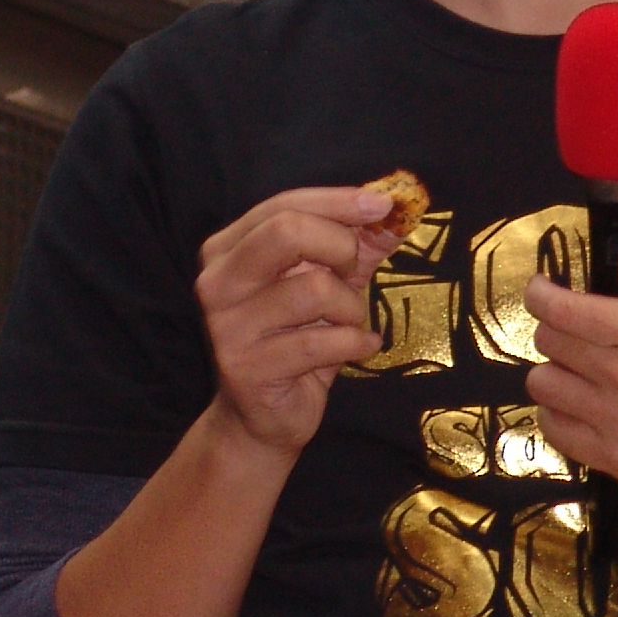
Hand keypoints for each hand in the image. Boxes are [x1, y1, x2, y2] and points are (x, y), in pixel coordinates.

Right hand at [194, 185, 396, 455]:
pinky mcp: (245, 366)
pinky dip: (356, 342)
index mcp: (228, 249)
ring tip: (349, 324)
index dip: (338, 201)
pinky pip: (323, 340)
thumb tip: (400, 207)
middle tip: (352, 274)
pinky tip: (358, 348)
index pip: (283, 205)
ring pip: (315, 288)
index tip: (383, 204)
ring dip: (352, 307)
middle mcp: (217, 282)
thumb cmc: (300, 335)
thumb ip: (360, 241)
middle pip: (287, 231)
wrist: (265, 415)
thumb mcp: (333, 279)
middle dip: (341, 248)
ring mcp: (226, 325)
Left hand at [526, 227, 617, 497]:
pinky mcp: (610, 458)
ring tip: (583, 369)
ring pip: (542, 384)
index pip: (565, 311)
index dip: (542, 294)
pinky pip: (552, 426)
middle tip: (579, 330)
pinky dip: (559, 410)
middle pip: (550, 342)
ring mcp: (615, 422)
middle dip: (557, 327)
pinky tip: (584, 402)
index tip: (541, 289)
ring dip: (557, 370)